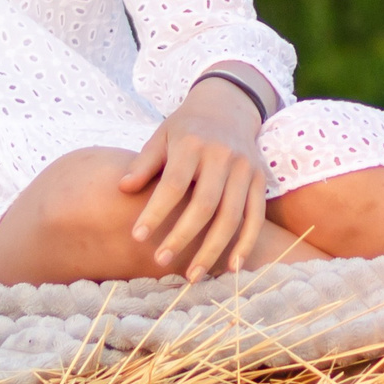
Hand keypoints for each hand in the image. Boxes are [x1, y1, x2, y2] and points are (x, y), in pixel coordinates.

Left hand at [118, 77, 269, 278]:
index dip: (156, 212)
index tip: (137, 237)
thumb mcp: (161, 136)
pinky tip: (230, 268)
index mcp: (192, 144)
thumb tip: (122, 188)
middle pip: (205, 205)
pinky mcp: (260, 181)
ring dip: (212, 249)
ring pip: (232, 216)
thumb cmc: (186, 128)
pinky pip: (256, 217)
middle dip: (182, 236)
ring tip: (192, 275)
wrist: (228, 108)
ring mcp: (245, 169)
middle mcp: (223, 156)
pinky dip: (245, 244)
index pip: (173, 184)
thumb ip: (144, 163)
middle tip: (160, 262)